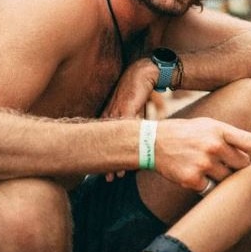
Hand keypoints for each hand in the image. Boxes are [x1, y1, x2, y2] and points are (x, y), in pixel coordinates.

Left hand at [102, 58, 157, 181]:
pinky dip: (125, 143)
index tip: (105, 173)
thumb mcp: (134, 108)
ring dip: (117, 157)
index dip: (106, 157)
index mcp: (110, 114)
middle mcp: (111, 113)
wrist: (145, 71)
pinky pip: (124, 130)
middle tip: (108, 179)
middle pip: (106, 142)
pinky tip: (128, 155)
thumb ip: (133, 120)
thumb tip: (138, 135)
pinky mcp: (127, 106)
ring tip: (118, 174)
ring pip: (114, 139)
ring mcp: (117, 111)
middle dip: (108, 162)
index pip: (105, 140)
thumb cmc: (139, 89)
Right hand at [154, 117, 250, 192]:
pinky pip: (210, 188)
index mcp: (220, 129)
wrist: (153, 142)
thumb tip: (250, 154)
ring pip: (227, 179)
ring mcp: (204, 163)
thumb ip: (230, 137)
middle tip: (219, 157)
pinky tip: (192, 171)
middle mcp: (214, 145)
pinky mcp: (193, 179)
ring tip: (202, 162)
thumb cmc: (185, 133)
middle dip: (236, 165)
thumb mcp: (208, 125)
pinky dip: (205, 184)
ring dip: (220, 175)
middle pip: (241, 165)